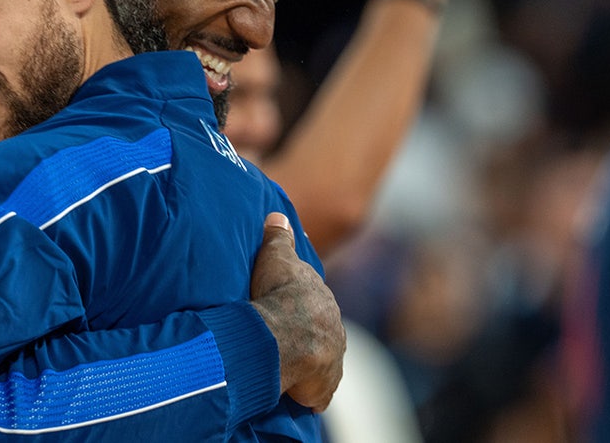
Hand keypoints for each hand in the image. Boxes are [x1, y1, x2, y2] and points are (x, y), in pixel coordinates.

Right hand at [250, 213, 344, 412]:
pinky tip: (293, 392)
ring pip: (321, 361)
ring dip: (307, 364)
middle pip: (321, 332)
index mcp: (323, 300)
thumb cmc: (276, 294)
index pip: (315, 302)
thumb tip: (277, 215)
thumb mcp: (275, 257)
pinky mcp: (323, 386)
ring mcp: (331, 359)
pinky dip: (307, 393)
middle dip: (307, 335)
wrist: (280, 334)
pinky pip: (316, 392)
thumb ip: (279, 237)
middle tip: (283, 338)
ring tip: (286, 366)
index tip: (286, 308)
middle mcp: (334, 329)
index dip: (300, 305)